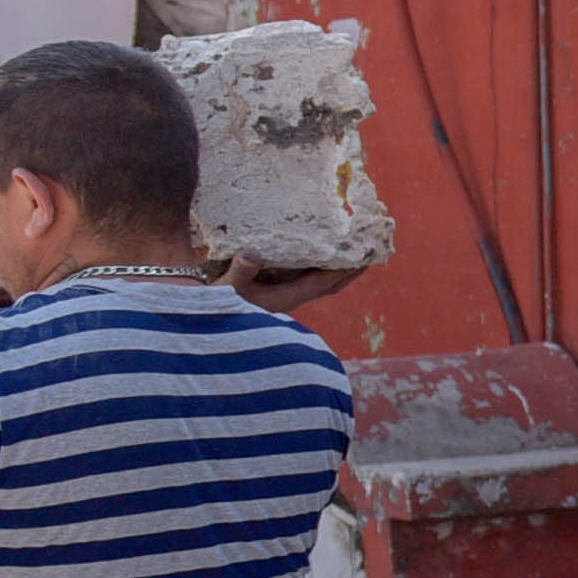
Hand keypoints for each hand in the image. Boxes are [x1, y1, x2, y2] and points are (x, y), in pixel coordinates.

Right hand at [223, 257, 360, 315]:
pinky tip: (317, 258)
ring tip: (354, 253)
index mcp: (287, 298)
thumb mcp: (226, 287)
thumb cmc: (214, 304)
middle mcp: (291, 299)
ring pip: (321, 284)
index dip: (346, 269)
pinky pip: (307, 282)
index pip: (325, 282)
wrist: (205, 325)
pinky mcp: (275, 296)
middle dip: (352, 270)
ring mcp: (284, 299)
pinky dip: (319, 270)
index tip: (366, 254)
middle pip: (331, 285)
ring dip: (338, 270)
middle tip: (372, 252)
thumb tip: (253, 254)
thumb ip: (240, 271)